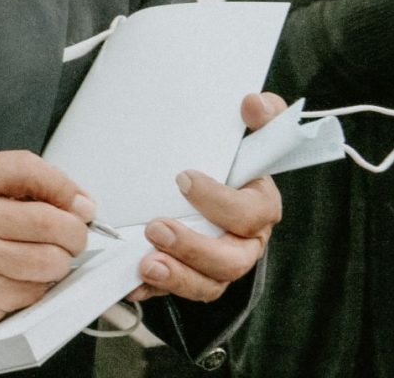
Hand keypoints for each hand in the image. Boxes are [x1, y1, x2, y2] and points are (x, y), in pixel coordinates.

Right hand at [0, 151, 94, 349]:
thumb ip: (20, 191)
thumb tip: (79, 203)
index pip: (27, 168)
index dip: (64, 186)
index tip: (80, 202)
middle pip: (46, 219)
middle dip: (74, 232)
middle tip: (74, 237)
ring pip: (48, 260)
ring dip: (59, 265)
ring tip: (46, 261)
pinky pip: (33, 291)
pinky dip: (38, 289)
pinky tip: (20, 281)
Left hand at [127, 91, 285, 302]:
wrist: (209, 179)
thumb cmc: (231, 158)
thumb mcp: (250, 131)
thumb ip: (262, 115)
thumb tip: (252, 103)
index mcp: (259, 207)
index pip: (250, 213)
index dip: (220, 202)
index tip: (183, 178)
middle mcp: (243, 242)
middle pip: (230, 260)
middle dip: (193, 248)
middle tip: (156, 228)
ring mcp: (218, 264)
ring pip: (206, 284)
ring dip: (176, 276)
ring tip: (144, 262)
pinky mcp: (192, 275)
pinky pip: (176, 290)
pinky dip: (153, 288)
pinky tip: (131, 280)